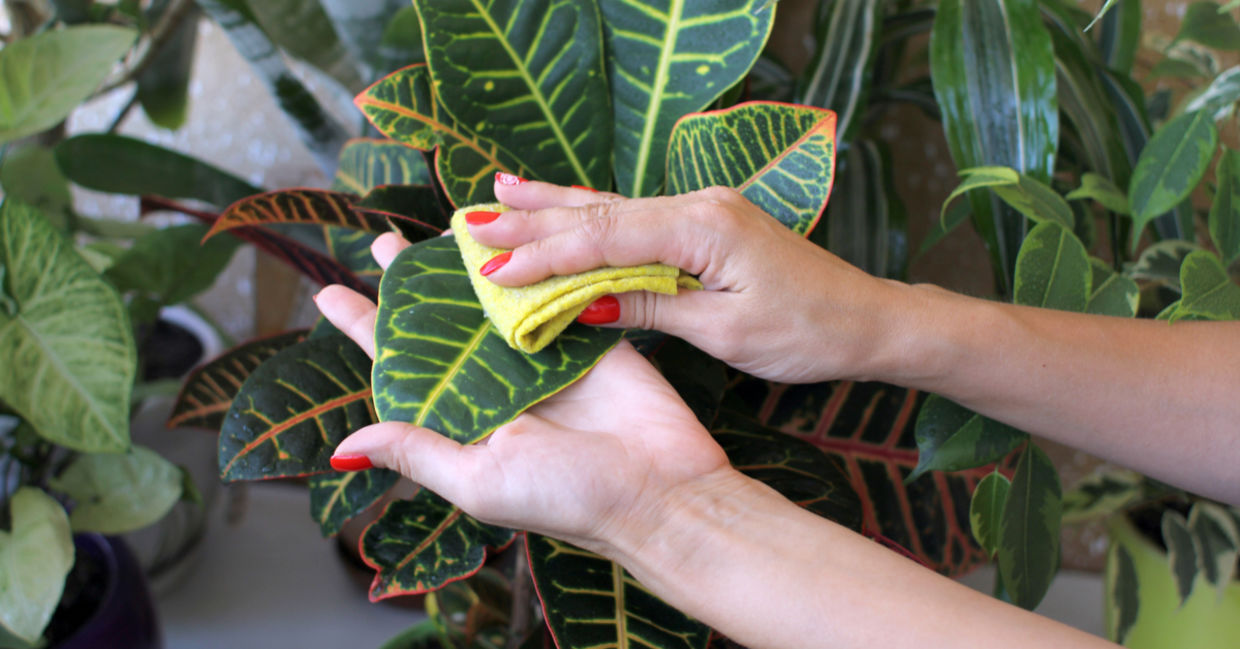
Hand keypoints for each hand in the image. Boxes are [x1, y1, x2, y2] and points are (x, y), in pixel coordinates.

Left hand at [314, 234, 732, 557]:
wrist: (660, 491)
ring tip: (435, 228)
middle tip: (384, 242)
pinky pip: (549, 290)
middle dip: (411, 285)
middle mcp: (497, 384)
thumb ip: (418, 453)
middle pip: (443, 324)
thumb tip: (344, 445)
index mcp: (465, 418)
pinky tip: (504, 234)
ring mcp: (541, 356)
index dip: (365, 328)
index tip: (328, 293)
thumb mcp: (479, 482)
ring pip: (491, 299)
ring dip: (464, 265)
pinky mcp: (586, 333)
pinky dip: (528, 261)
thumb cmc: (568, 498)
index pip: (401, 367)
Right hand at [474, 178, 908, 382]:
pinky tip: (561, 204)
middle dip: (533, 224)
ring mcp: (702, 209)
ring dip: (552, 209)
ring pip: (612, 209)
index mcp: (704, 227)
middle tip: (470, 227)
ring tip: (496, 197)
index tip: (491, 272)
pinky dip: (591, 216)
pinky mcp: (705, 224)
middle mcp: (699, 205)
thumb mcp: (726, 330)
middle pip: (600, 214)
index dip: (545, 256)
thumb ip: (653, 307)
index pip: (605, 238)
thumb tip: (585, 301)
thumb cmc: (806, 330)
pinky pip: (635, 219)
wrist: (865, 318)